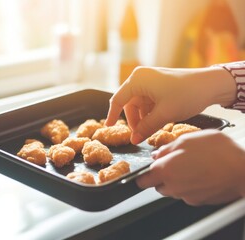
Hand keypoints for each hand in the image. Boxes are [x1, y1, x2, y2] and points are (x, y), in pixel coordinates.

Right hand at [105, 66, 235, 143]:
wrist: (211, 85)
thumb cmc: (187, 95)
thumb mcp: (164, 114)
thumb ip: (146, 127)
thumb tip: (133, 140)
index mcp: (138, 80)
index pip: (118, 100)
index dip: (112, 115)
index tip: (108, 128)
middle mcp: (141, 78)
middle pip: (128, 103)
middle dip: (133, 120)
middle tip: (138, 136)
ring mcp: (149, 81)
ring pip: (138, 104)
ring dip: (142, 118)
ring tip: (150, 130)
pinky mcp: (157, 86)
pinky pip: (147, 102)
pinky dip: (149, 113)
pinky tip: (156, 122)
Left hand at [136, 129, 244, 205]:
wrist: (243, 170)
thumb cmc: (218, 152)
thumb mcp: (188, 140)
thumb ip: (167, 148)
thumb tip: (156, 154)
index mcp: (165, 171)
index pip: (142, 180)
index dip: (144, 174)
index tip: (151, 168)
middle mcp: (173, 187)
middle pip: (158, 185)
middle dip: (162, 175)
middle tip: (176, 162)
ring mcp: (186, 196)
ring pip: (172, 190)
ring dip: (176, 180)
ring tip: (192, 166)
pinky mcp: (199, 201)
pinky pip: (187, 194)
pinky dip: (190, 186)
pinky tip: (201, 174)